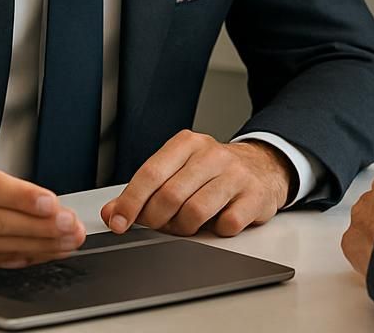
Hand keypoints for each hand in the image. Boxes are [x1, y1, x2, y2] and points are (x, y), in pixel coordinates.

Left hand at [100, 131, 290, 236]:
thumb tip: (111, 213)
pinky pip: (226, 225)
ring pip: (195, 212)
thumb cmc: (212, 171)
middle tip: (159, 225)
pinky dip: (215, 231)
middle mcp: (212, 154)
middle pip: (170, 196)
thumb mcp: (177, 170)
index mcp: (187, 143)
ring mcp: (236, 174)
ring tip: (187, 224)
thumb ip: (144, 190)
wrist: (262, 166)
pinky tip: (216, 221)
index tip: (119, 222)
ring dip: (184, 228)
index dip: (131, 202)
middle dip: (157, 219)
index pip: (151, 173)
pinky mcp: (254, 196)